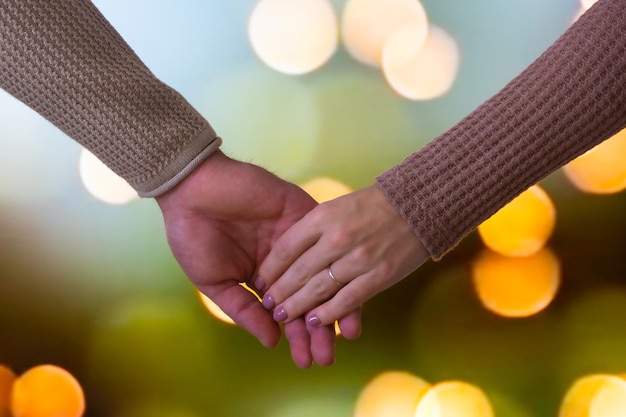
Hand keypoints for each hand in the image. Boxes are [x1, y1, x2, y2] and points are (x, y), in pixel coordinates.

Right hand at [155, 150, 343, 366]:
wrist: (193, 189)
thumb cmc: (194, 236)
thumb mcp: (215, 281)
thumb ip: (244, 310)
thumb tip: (272, 342)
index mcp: (264, 278)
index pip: (289, 312)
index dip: (298, 337)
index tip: (308, 361)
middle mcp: (287, 262)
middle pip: (312, 299)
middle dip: (320, 329)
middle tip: (328, 355)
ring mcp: (299, 239)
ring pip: (325, 274)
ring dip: (336, 303)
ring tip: (346, 334)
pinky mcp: (305, 214)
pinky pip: (326, 241)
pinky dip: (336, 263)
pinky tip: (347, 285)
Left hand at [259, 185, 429, 327]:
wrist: (418, 205)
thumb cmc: (374, 205)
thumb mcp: (337, 206)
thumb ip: (313, 227)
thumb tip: (287, 252)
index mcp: (324, 216)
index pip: (286, 247)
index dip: (270, 268)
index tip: (260, 281)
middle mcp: (337, 238)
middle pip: (299, 272)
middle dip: (279, 292)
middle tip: (268, 305)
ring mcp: (358, 258)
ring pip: (319, 289)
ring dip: (298, 307)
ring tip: (284, 317)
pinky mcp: (378, 276)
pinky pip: (347, 300)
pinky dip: (328, 314)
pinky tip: (315, 322)